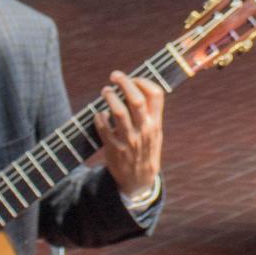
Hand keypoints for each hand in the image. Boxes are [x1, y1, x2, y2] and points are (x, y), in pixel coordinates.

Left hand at [95, 71, 163, 199]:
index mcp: (156, 123)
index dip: (143, 81)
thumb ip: (149, 111)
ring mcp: (129, 139)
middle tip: (114, 75)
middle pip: (136, 99)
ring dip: (110, 97)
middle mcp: (144, 129)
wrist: (139, 179)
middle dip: (124, 82)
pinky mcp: (114, 148)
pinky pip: (103, 127)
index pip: (156, 94)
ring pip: (118, 111)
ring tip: (106, 91)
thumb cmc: (145, 148)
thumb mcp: (155, 131)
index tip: (133, 78)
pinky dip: (99, 117)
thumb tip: (135, 85)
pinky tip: (100, 114)